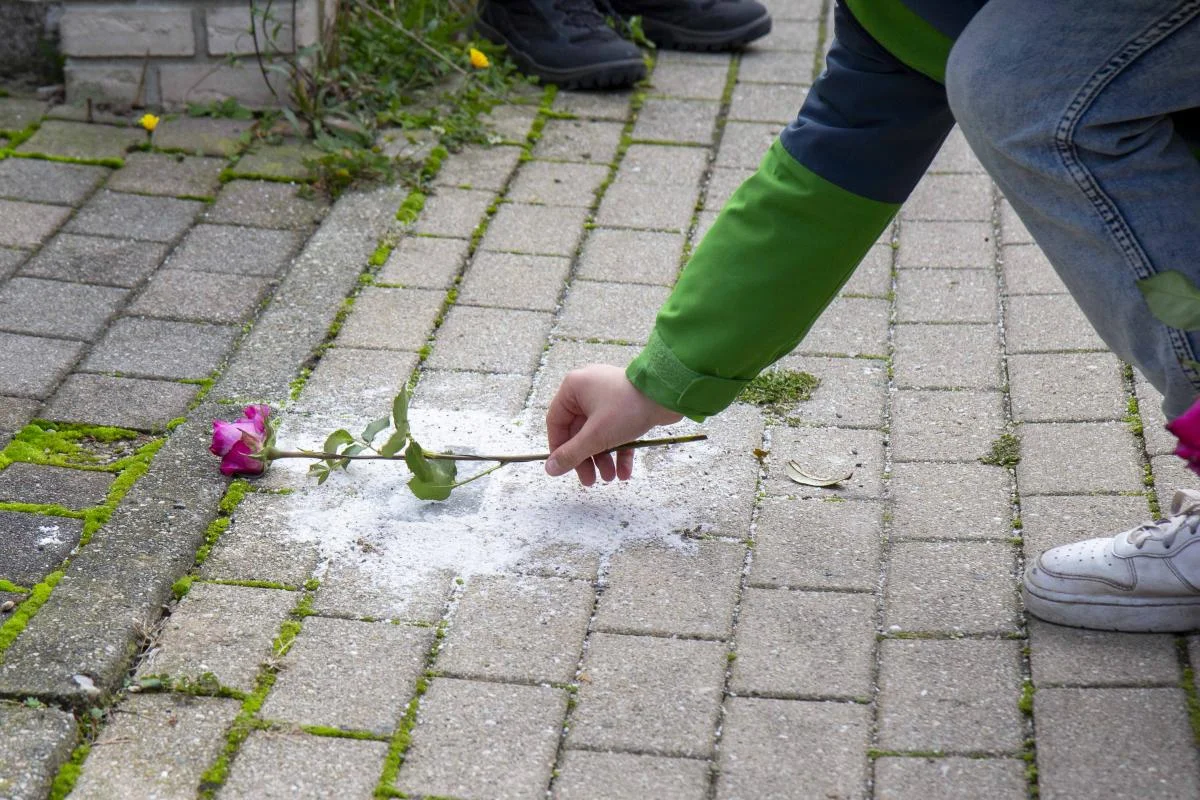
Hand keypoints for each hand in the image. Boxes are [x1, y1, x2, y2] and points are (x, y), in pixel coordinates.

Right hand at [545, 364, 682, 485]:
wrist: (668, 395)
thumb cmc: (628, 408)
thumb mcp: (596, 436)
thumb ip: (571, 454)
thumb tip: (550, 469)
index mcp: (573, 388)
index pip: (556, 423)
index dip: (559, 449)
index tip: (564, 469)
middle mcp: (588, 390)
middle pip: (579, 432)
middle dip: (587, 459)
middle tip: (590, 481)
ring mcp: (608, 397)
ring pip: (598, 433)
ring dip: (603, 458)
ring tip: (610, 478)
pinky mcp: (626, 405)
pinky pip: (616, 430)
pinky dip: (619, 450)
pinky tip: (624, 472)